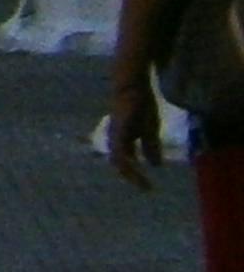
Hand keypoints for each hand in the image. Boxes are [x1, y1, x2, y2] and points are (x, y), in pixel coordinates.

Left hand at [111, 72, 165, 188]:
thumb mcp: (149, 128)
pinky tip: (139, 168)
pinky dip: (128, 163)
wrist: (132, 84)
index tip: (149, 186)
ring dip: (130, 173)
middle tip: (146, 187)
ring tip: (143, 183)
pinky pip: (121, 152)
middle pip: (119, 162)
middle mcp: (116, 137)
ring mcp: (115, 133)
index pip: (124, 160)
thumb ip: (150, 145)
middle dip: (132, 176)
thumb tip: (155, 165)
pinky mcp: (118, 130)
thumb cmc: (140, 103)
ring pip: (118, 159)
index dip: (134, 173)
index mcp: (122, 137)